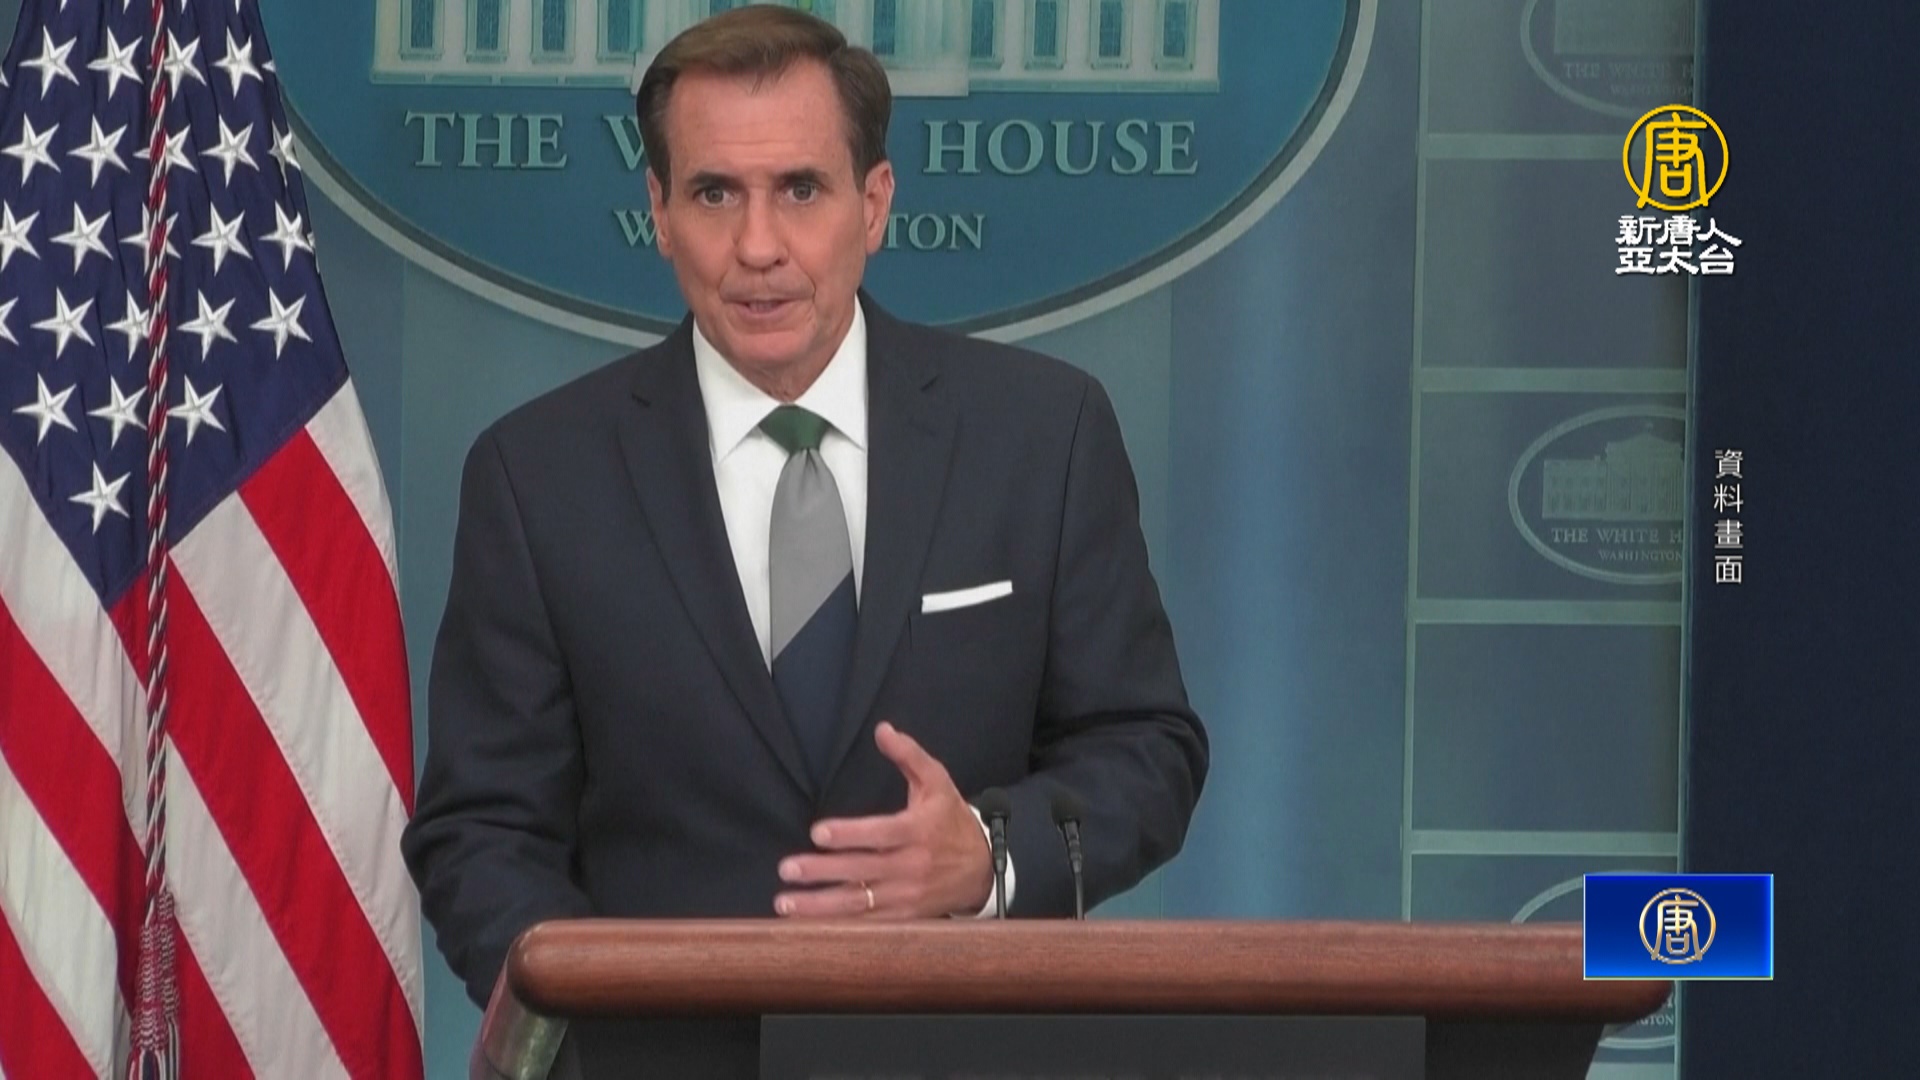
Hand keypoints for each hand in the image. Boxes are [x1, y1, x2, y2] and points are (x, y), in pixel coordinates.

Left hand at [774, 722, 994, 917]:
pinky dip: (837, 929)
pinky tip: (807, 926)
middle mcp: (911, 867)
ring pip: (859, 905)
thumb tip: (882, 729)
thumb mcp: (938, 782)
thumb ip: (909, 755)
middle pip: (861, 872)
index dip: (849, 835)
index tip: (818, 833)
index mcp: (918, 831)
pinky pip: (867, 927)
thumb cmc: (951, 820)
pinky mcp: (905, 919)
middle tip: (787, 869)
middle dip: (822, 872)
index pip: (880, 834)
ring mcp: (907, 897)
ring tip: (785, 903)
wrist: (984, 869)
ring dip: (820, 907)